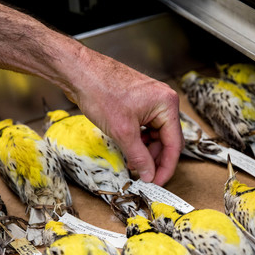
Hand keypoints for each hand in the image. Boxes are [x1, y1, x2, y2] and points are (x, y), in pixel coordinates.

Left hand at [60, 46, 183, 185]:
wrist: (79, 71)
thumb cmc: (101, 91)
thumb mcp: (123, 132)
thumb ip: (139, 157)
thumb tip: (149, 175)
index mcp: (167, 105)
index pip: (174, 144)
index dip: (166, 167)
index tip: (157, 183)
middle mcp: (164, 101)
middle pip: (167, 140)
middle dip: (154, 159)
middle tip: (143, 176)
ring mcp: (152, 101)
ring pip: (156, 135)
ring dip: (145, 151)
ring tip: (132, 163)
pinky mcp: (140, 102)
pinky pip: (146, 127)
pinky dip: (139, 140)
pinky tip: (129, 149)